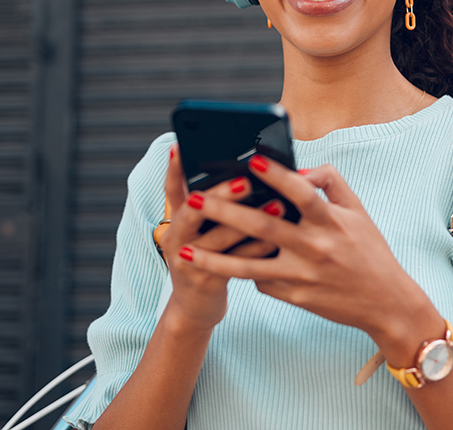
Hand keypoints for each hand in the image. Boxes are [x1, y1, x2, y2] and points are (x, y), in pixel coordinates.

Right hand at [158, 146, 286, 331]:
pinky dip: (258, 249)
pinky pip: (235, 263)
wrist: (194, 306)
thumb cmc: (207, 257)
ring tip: (277, 205)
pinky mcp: (205, 280)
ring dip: (249, 220)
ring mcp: (188, 260)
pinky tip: (279, 238)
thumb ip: (213, 205)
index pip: (172, 188)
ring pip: (217, 237)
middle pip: (193, 210)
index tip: (182, 145)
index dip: (175, 168)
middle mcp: (176, 237)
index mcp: (176, 219)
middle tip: (246, 181)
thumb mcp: (199, 230)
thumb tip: (246, 172)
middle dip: (220, 194)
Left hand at [177, 155, 438, 354]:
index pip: (301, 192)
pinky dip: (243, 269)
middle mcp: (314, 248)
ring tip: (185, 251)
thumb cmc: (370, 252)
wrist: (385, 303)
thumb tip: (299, 169)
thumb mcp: (358, 212)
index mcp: (331, 221)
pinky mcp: (294, 297)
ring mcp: (302, 276)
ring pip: (249, 266)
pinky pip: (260, 281)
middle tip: (195, 199)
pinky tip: (221, 263)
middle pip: (263, 227)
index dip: (276, 175)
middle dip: (225, 212)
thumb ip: (330, 183)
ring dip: (214, 258)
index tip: (251, 159)